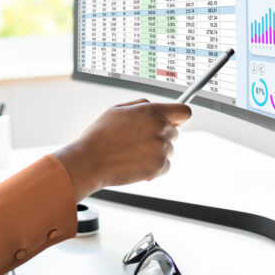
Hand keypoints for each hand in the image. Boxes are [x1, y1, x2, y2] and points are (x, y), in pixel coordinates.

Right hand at [54, 99, 191, 199]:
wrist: (90, 160)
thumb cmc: (100, 135)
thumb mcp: (117, 109)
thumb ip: (141, 106)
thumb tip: (156, 107)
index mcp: (152, 111)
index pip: (184, 111)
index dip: (179, 117)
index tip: (175, 122)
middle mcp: (160, 128)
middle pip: (175, 133)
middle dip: (161, 136)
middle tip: (139, 142)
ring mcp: (161, 148)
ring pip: (169, 150)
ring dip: (156, 152)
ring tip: (133, 153)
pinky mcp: (159, 166)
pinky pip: (165, 166)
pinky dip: (154, 168)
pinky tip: (136, 164)